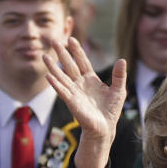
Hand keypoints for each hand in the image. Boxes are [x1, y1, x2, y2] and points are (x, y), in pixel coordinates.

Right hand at [44, 37, 126, 167]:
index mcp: (90, 79)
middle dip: (62, 53)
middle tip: (54, 40)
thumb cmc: (111, 110)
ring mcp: (74, 92)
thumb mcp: (119, 90)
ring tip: (44, 56)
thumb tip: (122, 60)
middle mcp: (80, 84)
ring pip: (62, 77)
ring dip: (53, 67)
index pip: (82, 61)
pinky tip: (48, 76)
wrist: (105, 128)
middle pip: (69, 65)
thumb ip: (119, 75)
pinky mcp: (72, 103)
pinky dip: (56, 84)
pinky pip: (62, 92)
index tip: (71, 39)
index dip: (77, 50)